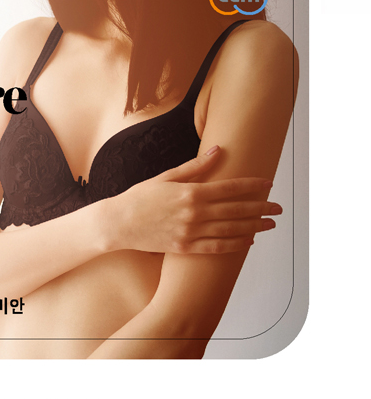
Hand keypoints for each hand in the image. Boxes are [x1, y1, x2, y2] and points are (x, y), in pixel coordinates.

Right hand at [101, 163, 280, 261]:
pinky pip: (216, 248)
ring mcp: (191, 233)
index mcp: (191, 191)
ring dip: (253, 227)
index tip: (268, 183)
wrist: (120, 223)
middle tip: (278, 207)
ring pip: (230, 230)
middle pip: (235, 210)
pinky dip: (234, 245)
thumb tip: (218, 150)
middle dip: (260, 208)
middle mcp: (194, 213)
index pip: (229, 188)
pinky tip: (248, 242)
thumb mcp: (167, 175)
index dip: (251, 185)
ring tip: (270, 224)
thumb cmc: (142, 196)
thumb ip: (195, 166)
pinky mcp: (186, 248)